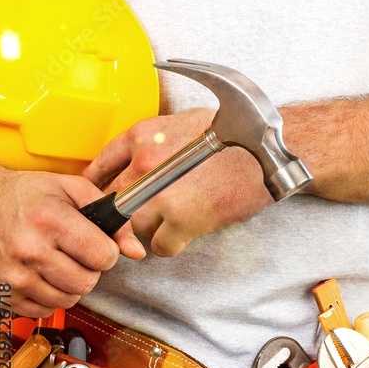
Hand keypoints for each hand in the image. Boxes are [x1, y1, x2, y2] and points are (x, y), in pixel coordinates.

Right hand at [0, 167, 145, 317]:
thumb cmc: (23, 195)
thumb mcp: (70, 189)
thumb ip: (110, 215)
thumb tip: (135, 250)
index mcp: (49, 221)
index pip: (103, 256)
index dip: (107, 252)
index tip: (97, 245)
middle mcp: (29, 250)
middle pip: (87, 282)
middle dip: (90, 269)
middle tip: (76, 254)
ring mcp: (13, 276)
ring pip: (67, 300)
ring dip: (70, 285)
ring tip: (58, 263)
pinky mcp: (2, 294)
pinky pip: (43, 310)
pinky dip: (48, 297)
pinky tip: (41, 276)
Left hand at [82, 108, 273, 256]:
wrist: (270, 153)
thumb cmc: (238, 135)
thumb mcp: (185, 122)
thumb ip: (154, 141)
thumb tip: (135, 163)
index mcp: (142, 135)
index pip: (99, 167)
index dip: (98, 188)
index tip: (100, 199)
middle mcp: (144, 163)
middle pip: (113, 202)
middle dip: (126, 211)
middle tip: (143, 215)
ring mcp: (161, 194)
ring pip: (133, 226)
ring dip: (149, 228)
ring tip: (172, 220)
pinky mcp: (183, 220)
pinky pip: (159, 245)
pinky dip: (171, 243)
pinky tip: (186, 232)